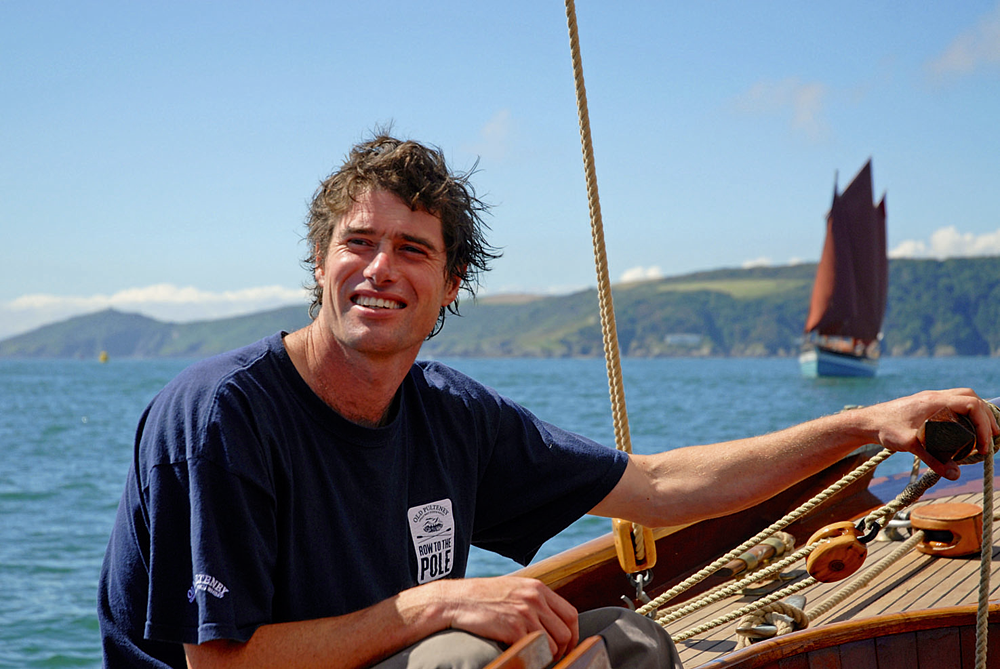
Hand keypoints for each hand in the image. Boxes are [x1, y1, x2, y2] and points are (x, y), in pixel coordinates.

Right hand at [431, 576, 578, 658]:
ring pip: (554, 645)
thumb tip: (551, 622)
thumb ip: (533, 601)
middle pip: (566, 631)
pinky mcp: (514, 627)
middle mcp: (535, 598)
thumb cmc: (481, 598)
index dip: (572, 634)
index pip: (570, 614)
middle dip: (562, 649)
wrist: (455, 601)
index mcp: (537, 588)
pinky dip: (533, 658)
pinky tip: (522, 655)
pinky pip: (536, 650)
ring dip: (547, 656)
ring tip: (535, 658)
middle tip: (551, 657)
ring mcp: (525, 613)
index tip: (566, 645)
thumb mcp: (513, 590)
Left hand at [869, 388, 998, 479]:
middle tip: (994, 437)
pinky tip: (967, 426)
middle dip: (986, 416)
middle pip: (971, 397)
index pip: (971, 405)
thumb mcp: (909, 445)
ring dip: (977, 412)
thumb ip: (933, 460)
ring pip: (963, 397)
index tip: (984, 445)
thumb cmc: (885, 429)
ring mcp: (930, 398)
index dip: (984, 423)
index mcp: (934, 401)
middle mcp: (935, 396)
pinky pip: (953, 401)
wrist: (867, 421)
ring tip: (986, 432)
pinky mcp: (926, 403)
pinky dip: (965, 411)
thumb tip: (955, 475)